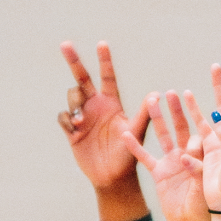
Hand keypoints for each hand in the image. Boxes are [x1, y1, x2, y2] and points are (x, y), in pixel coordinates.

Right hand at [58, 42, 151, 194]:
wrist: (112, 177)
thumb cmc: (129, 156)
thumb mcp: (136, 133)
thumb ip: (144, 113)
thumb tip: (157, 93)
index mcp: (112, 103)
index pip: (107, 77)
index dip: (105, 61)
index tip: (102, 44)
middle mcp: (96, 106)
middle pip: (82, 78)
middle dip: (74, 61)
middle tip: (65, 44)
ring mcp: (83, 117)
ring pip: (71, 97)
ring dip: (74, 104)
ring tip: (82, 122)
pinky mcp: (72, 130)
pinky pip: (63, 117)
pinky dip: (67, 120)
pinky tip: (75, 131)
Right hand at [121, 92, 209, 220]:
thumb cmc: (206, 204)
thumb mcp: (206, 181)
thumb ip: (200, 164)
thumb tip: (193, 147)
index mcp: (202, 155)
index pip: (200, 131)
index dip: (197, 114)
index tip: (191, 96)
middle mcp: (187, 154)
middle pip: (181, 127)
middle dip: (176, 110)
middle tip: (171, 93)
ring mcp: (171, 162)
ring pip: (163, 136)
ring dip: (157, 119)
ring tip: (152, 101)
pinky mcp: (159, 172)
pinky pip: (144, 157)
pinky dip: (135, 147)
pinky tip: (124, 133)